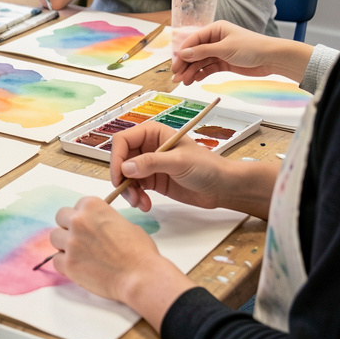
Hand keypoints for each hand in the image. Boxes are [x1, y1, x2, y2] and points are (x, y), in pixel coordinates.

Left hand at [48, 196, 162, 300]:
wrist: (141, 276)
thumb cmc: (139, 250)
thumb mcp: (124, 223)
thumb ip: (104, 221)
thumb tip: (98, 228)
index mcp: (92, 206)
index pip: (77, 206)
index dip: (83, 217)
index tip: (90, 226)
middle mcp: (78, 220)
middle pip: (61, 218)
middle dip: (69, 227)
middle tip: (81, 239)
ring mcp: (71, 242)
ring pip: (55, 238)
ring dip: (64, 244)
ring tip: (79, 254)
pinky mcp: (68, 264)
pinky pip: (56, 260)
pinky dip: (65, 264)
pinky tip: (78, 267)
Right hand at [108, 121, 230, 212]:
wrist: (223, 187)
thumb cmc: (206, 167)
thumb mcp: (178, 162)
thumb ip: (151, 163)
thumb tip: (126, 168)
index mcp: (152, 133)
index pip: (122, 141)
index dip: (116, 158)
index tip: (119, 177)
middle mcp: (147, 146)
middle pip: (121, 160)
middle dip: (122, 179)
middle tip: (131, 196)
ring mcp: (149, 164)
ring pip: (126, 176)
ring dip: (129, 191)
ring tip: (140, 203)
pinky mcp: (152, 180)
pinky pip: (135, 187)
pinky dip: (136, 197)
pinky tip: (146, 204)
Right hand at [172, 21, 285, 83]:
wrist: (272, 58)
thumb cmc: (251, 47)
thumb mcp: (224, 48)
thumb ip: (203, 52)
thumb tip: (183, 54)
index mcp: (215, 29)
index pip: (193, 40)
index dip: (183, 53)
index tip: (175, 65)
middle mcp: (215, 39)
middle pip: (195, 52)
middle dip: (185, 65)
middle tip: (176, 77)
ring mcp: (220, 51)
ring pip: (201, 61)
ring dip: (192, 71)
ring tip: (185, 82)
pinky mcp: (225, 62)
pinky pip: (209, 67)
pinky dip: (202, 73)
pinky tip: (195, 79)